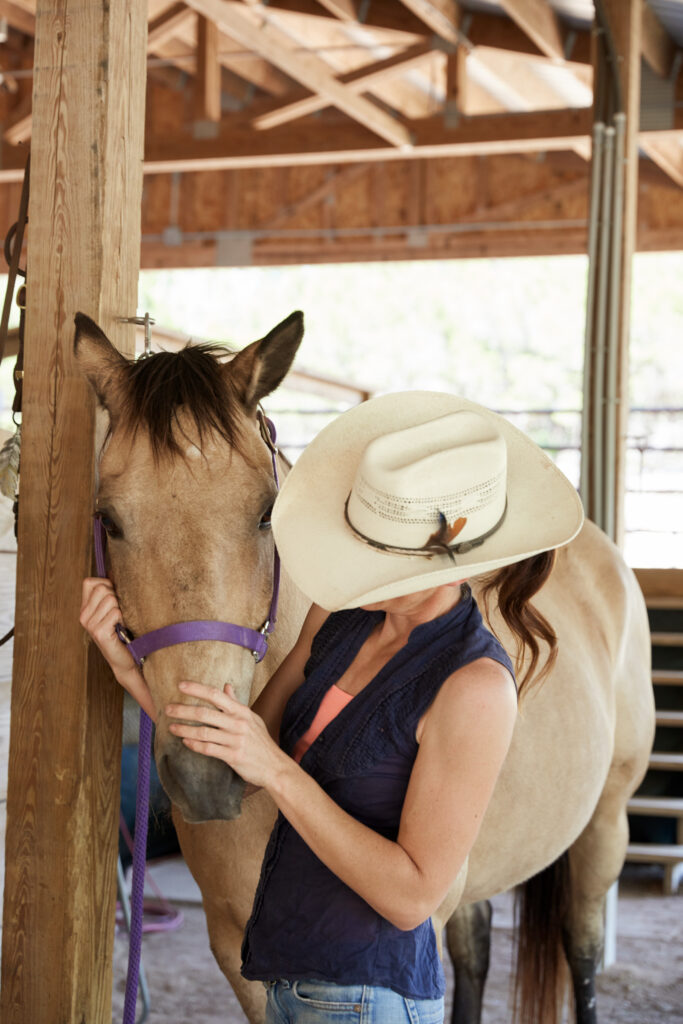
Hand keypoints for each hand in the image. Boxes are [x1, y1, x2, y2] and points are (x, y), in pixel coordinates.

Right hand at [80, 578, 135, 677]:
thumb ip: (112, 591)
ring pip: (111, 599)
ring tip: (121, 622)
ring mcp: (89, 624)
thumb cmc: (124, 632)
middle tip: (120, 613)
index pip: (90, 582)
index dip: (107, 584)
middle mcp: (83, 615)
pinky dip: (123, 618)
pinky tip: (122, 629)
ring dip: (122, 609)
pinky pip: (116, 612)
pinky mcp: (98, 632)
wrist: (126, 659)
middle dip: (117, 596)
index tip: (115, 598)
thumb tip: (117, 570)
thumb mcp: (115, 608)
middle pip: (103, 588)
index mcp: (85, 608)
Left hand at [166, 681, 287, 789]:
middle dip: (184, 710)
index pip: (216, 695)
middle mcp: (238, 723)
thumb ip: (236, 703)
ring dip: (185, 729)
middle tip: (168, 709)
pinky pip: (209, 749)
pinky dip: (195, 745)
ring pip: (204, 732)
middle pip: (205, 713)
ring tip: (171, 727)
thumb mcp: (252, 718)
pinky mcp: (233, 756)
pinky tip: (185, 742)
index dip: (197, 689)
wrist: (274, 766)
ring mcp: (236, 740)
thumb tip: (226, 685)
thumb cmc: (261, 742)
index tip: (181, 685)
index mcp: (242, 711)